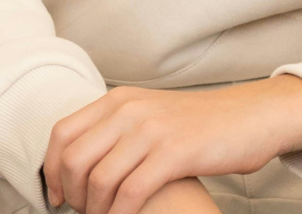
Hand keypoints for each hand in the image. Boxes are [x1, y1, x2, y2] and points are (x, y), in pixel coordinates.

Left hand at [44, 74, 301, 213]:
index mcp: (120, 99)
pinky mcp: (174, 151)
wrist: (251, 116)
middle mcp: (130, 109)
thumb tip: (79, 165)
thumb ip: (118, 130)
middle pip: (73, 159)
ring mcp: (152, 129)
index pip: (62, 134)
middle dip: (72, 196)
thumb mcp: (152, 115)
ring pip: (98, 179)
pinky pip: (130, 192)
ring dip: (96, 210)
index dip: (51, 172)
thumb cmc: (201, 125)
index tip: (58, 199)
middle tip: (86, 213)